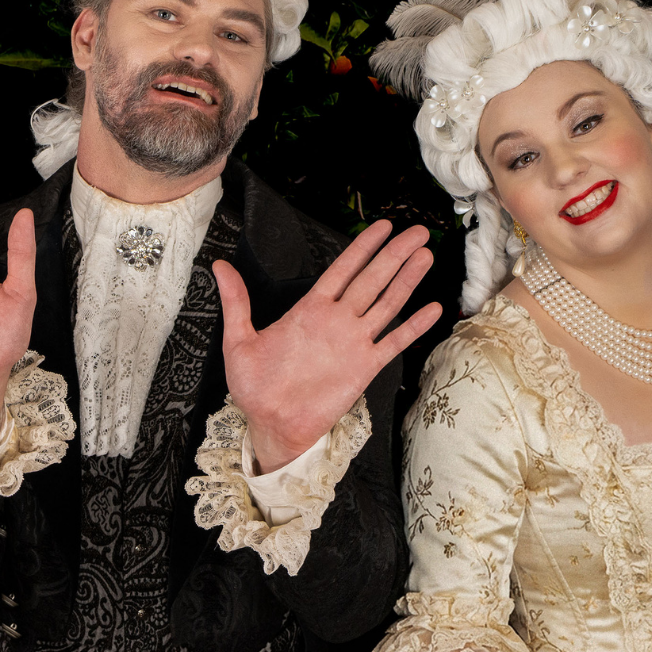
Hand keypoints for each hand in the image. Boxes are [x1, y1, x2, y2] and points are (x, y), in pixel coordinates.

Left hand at [218, 221, 443, 473]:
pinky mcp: (364, 368)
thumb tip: (219, 266)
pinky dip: (413, 326)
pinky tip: (432, 308)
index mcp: (309, 310)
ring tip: (425, 254)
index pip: (342, 270)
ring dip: (407, 279)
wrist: (271, 425)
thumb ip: (236, 302)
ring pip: (386, 303)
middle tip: (417, 230)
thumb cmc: (254, 386)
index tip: (381, 226)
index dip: (362, 248)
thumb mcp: (238, 341)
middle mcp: (336, 321)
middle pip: (371, 279)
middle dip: (394, 254)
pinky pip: (393, 342)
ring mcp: (353, 343)